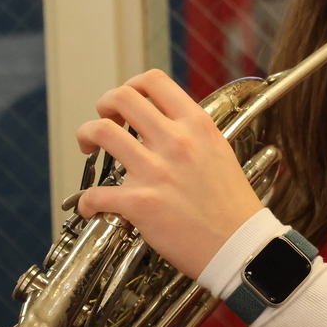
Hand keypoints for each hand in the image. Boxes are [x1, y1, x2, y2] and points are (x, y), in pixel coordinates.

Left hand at [75, 69, 263, 278]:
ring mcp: (156, 171)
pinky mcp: (140, 203)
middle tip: (105, 119)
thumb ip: (193, 133)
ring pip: (101, 132)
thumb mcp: (219, 151)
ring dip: (85, 136)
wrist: (240, 245)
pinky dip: (87, 201)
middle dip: (104, 104)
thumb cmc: (232, 204)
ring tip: (88, 148)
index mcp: (197, 125)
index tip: (127, 101)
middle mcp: (175, 141)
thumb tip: (166, 124)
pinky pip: (95, 193)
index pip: (155, 81)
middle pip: (122, 98)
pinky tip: (92, 206)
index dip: (132, 85)